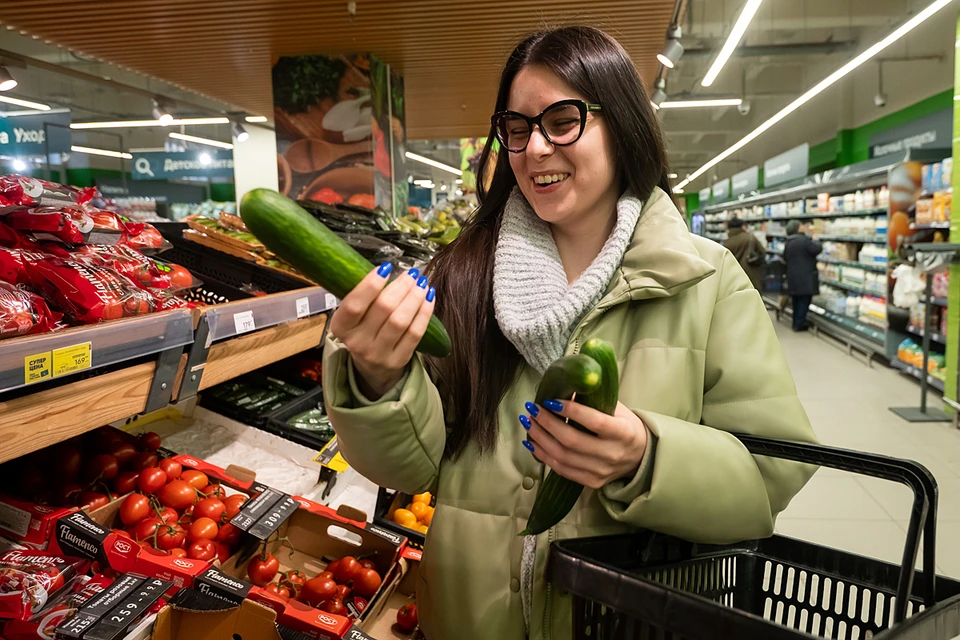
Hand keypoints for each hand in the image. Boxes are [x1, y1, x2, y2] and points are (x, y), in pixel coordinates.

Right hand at [329, 263, 435, 398]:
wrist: (372, 368)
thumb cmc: (364, 331)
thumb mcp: (354, 317)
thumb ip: (365, 297)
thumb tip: (389, 270)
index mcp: (341, 328)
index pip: (354, 305)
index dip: (370, 285)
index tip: (386, 268)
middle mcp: (357, 343)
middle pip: (383, 309)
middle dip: (401, 287)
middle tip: (412, 274)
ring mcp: (378, 354)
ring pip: (400, 321)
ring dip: (415, 298)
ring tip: (422, 283)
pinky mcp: (398, 360)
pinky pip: (415, 333)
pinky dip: (424, 313)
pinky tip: (429, 298)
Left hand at [521, 400, 647, 488]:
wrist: (639, 456)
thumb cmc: (624, 426)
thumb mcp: (617, 408)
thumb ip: (594, 399)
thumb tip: (564, 386)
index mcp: (623, 432)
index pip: (594, 422)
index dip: (571, 410)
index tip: (550, 400)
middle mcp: (612, 454)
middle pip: (572, 440)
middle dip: (547, 423)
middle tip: (532, 409)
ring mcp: (601, 471)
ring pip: (562, 456)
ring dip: (540, 438)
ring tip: (527, 422)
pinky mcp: (591, 482)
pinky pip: (561, 469)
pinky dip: (543, 455)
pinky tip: (531, 442)